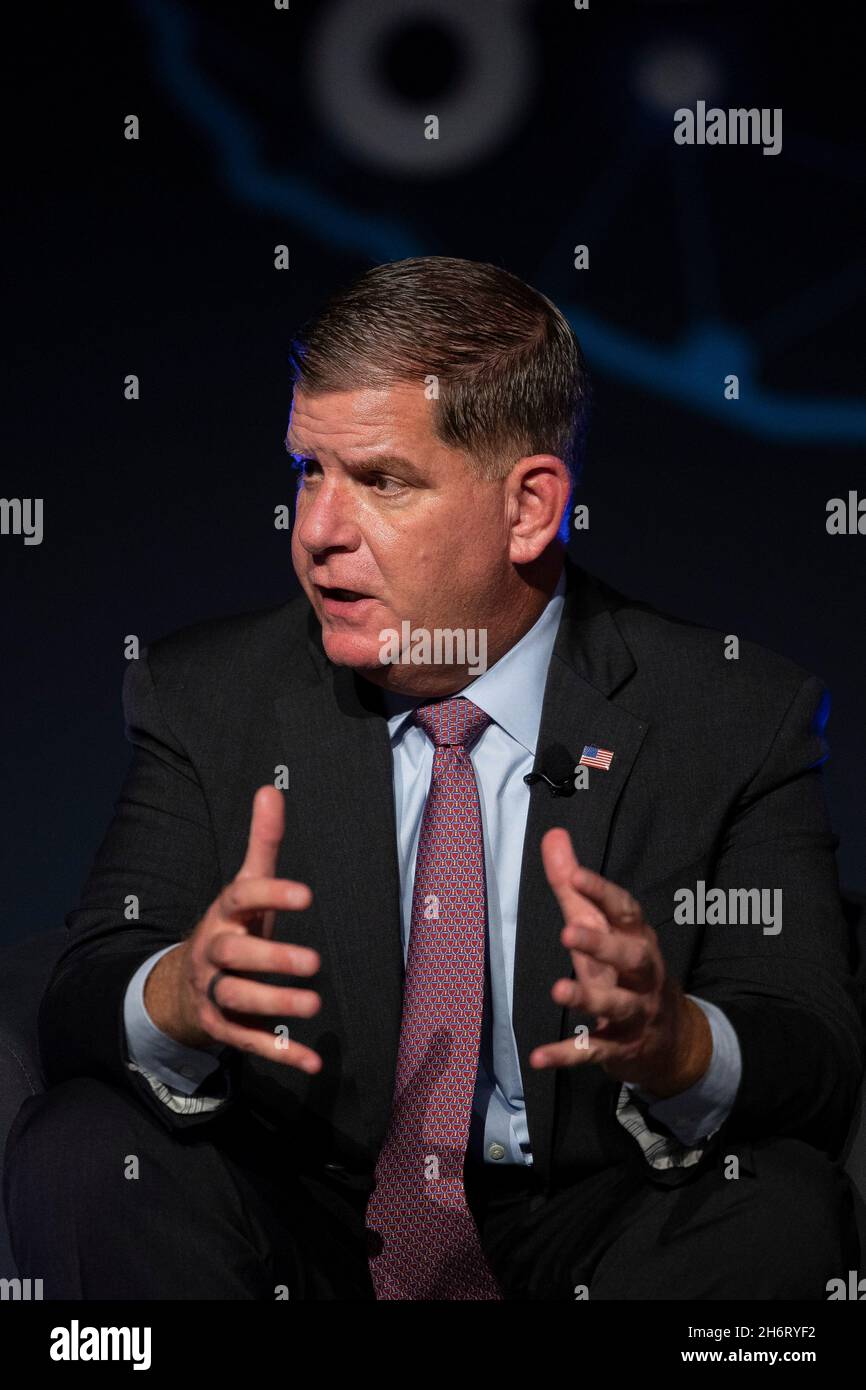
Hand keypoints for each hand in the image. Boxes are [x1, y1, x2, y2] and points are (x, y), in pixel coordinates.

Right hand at [144, 785, 322, 1073]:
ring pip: (238, 999)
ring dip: (275, 1005)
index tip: (307, 895)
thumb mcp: (245, 887)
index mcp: (225, 914)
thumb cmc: (231, 928)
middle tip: (314, 962)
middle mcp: (215, 952)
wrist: (181, 986)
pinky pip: (248, 1041)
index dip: (272, 895)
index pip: (242, 898)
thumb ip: (262, 844)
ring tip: (314, 1005)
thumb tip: (270, 789)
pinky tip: (312, 1060)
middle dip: (271, 960)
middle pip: (234, 956)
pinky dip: (279, 1052)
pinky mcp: (222, 1027)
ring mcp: (214, 991)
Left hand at [528, 828, 711, 1095]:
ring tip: (558, 991)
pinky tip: (538, 1056)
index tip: (574, 874)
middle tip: (568, 933)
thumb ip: (574, 887)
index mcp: (636, 939)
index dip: (601, 891)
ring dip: (588, 998)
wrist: (672, 1041)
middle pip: (630, 957)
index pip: (624, 911)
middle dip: (602, 945)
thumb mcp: (600, 929)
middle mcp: (642, 975)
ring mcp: (635, 1013)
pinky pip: (594, 1051)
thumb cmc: (624, 972)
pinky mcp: (621, 1047)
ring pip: (617, 1005)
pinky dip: (567, 1054)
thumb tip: (553, 835)